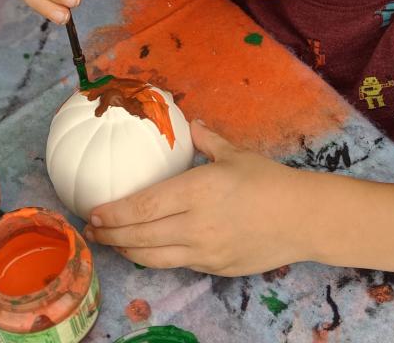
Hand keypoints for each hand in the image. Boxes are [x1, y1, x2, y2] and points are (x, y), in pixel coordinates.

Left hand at [84, 120, 314, 275]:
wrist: (302, 218)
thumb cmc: (268, 180)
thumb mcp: (235, 153)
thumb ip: (207, 140)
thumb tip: (190, 125)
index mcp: (197, 191)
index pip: (144, 207)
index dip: (114, 213)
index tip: (93, 213)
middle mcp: (195, 225)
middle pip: (141, 237)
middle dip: (111, 235)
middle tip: (92, 231)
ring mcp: (204, 252)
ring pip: (154, 258)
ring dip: (127, 251)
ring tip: (112, 243)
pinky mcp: (215, 269)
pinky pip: (178, 264)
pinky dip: (156, 258)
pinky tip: (148, 250)